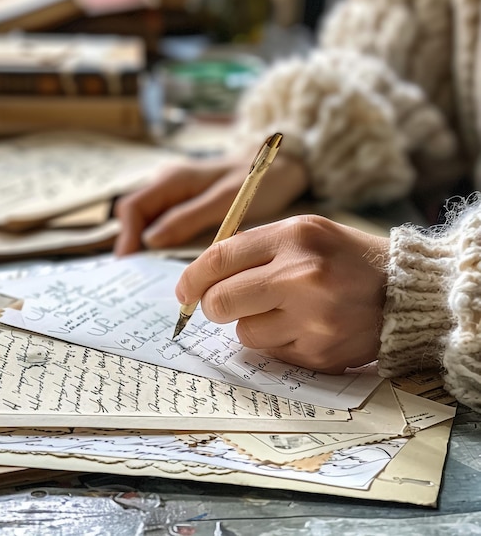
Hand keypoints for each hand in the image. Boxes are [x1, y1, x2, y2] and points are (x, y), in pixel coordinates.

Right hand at [114, 152, 308, 255]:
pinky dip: (163, 242)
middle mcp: (169, 184)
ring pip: (150, 221)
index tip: (131, 263)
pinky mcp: (189, 204)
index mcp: (173, 179)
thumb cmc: (257, 180)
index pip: (133, 207)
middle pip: (137, 216)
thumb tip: (151, 240)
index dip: (127, 236)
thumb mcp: (224, 200)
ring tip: (152, 272)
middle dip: (134, 244)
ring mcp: (178, 194)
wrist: (282, 167)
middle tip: (139, 275)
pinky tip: (171, 260)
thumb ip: (188, 217)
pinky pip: (166, 223)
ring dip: (147, 245)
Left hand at [175, 215, 388, 372]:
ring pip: (244, 333)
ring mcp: (312, 320)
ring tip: (284, 310)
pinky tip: (305, 326)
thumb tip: (202, 277)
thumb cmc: (344, 258)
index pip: (219, 259)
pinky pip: (272, 353)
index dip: (192, 278)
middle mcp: (302, 277)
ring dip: (252, 323)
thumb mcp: (302, 232)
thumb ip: (253, 249)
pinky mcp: (319, 353)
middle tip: (223, 303)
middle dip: (212, 305)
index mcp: (294, 237)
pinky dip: (278, 341)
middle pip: (221, 302)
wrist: (402, 291)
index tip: (184, 290)